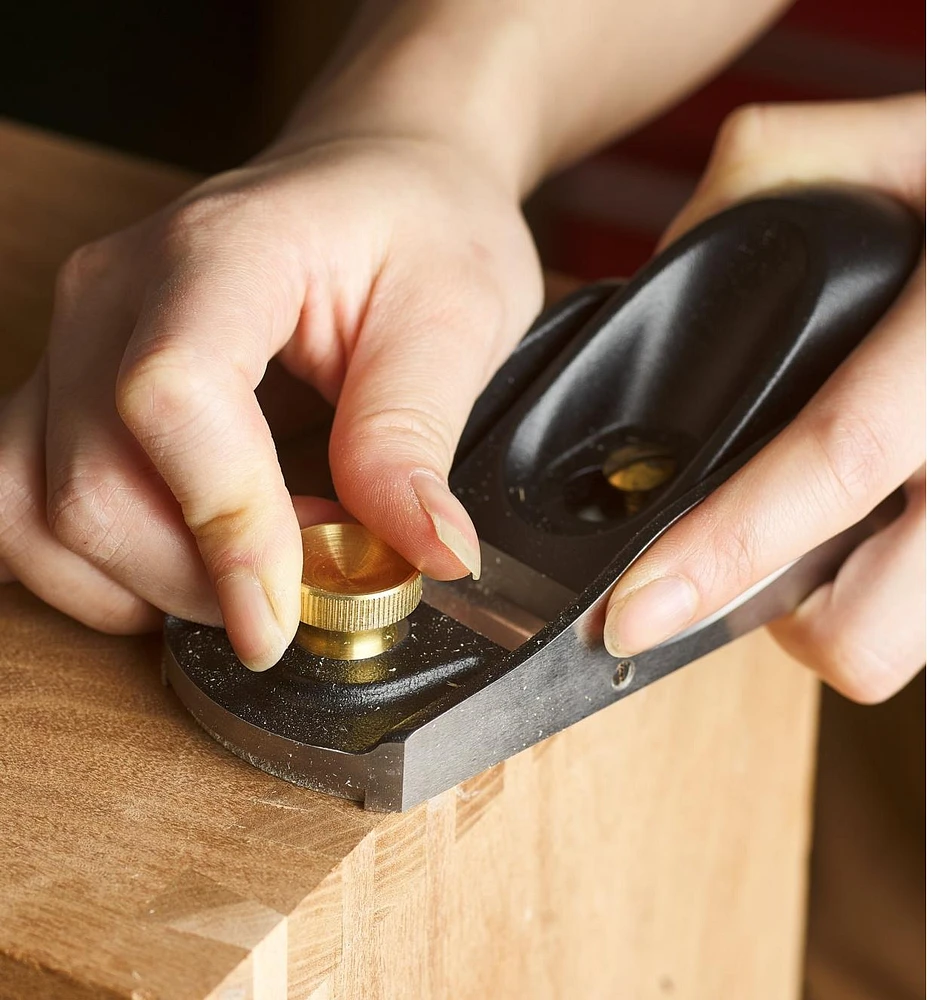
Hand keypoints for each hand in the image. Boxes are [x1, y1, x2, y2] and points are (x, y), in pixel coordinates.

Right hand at [0, 132, 541, 668]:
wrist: (379, 180)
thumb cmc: (420, 227)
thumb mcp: (453, 319)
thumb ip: (414, 438)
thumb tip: (427, 553)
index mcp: (222, 255)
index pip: (170, 399)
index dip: (222, 525)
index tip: (285, 616)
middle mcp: (117, 293)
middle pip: (92, 484)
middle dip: (200, 580)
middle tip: (307, 587)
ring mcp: (78, 336)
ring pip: (36, 511)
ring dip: (142, 584)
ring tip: (249, 574)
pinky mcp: (74, 380)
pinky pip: (26, 500)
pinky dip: (94, 564)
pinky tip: (177, 565)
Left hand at [604, 94, 924, 702]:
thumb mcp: (887, 144)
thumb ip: (760, 182)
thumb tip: (657, 278)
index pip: (836, 462)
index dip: (727, 550)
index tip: (634, 612)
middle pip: (869, 628)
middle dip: (780, 625)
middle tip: (732, 566)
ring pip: (900, 642)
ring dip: (828, 611)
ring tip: (801, 535)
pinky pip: (922, 608)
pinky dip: (872, 585)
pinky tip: (859, 519)